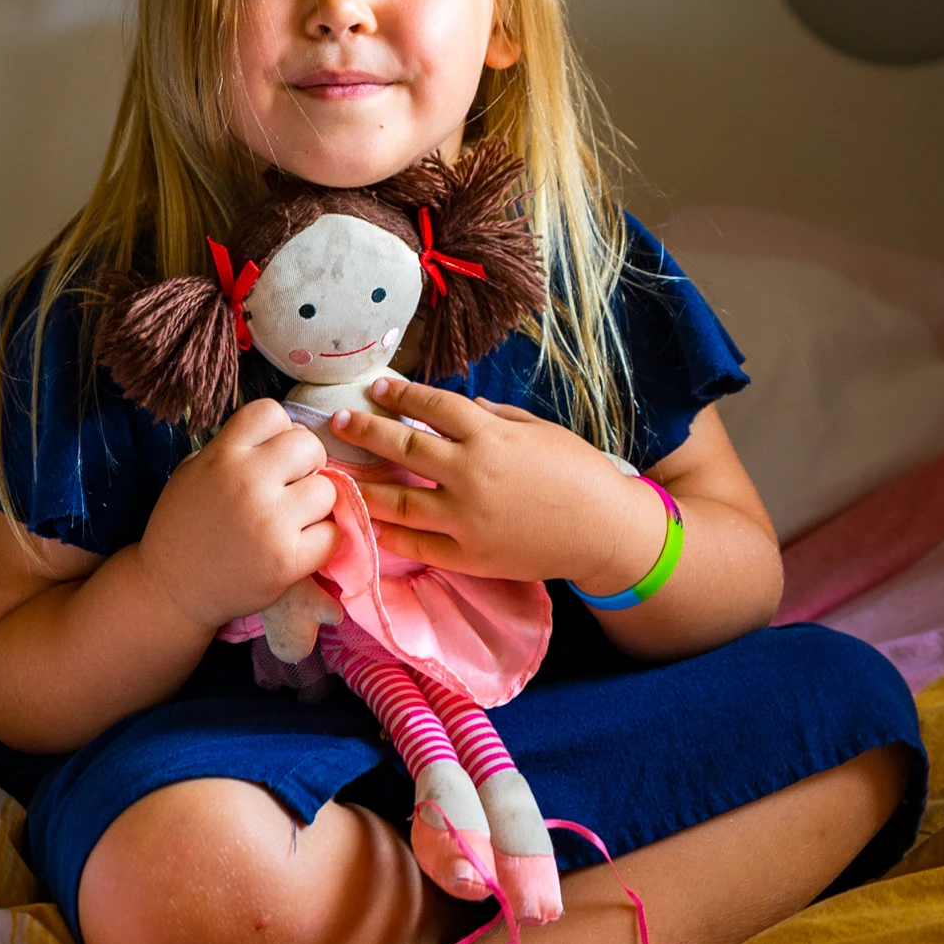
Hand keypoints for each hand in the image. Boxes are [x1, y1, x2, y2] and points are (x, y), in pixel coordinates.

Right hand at [137, 399, 338, 628]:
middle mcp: (247, 481)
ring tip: (296, 518)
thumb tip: (283, 438)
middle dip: (307, 464)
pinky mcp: (286, 560)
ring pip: (328, 490)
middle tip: (293, 486)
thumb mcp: (192, 473)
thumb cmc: (184, 528)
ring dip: (317, 504)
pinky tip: (301, 544)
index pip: (271, 412)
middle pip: (309, 445)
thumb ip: (232, 450)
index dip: (279, 431)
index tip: (273, 455)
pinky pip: (333, 534)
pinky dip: (323, 539)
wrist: (171, 590)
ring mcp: (269, 521)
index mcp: (222, 456)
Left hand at [330, 376, 664, 590]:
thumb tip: (465, 407)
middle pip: (403, 448)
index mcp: (490, 436)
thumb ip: (497, 417)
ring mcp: (466, 518)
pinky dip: (388, 534)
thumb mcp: (540, 430)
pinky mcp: (469, 554)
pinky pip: (417, 545)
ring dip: (364, 485)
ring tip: (338, 477)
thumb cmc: (580, 472)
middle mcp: (470, 473)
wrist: (606, 530)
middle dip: (365, 431)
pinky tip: (368, 523)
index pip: (431, 407)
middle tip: (337, 422)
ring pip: (398, 501)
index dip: (399, 395)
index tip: (376, 389)